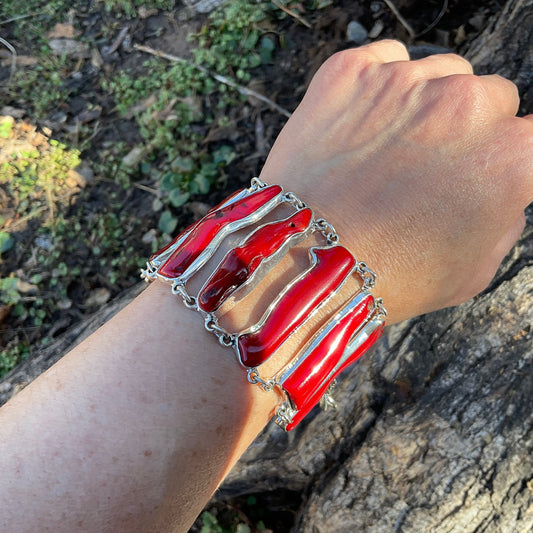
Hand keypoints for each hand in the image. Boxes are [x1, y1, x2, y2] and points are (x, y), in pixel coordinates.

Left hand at [261, 40, 532, 322]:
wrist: (305, 264)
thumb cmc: (390, 276)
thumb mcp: (475, 268)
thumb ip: (505, 214)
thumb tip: (503, 186)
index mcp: (509, 156)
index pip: (529, 133)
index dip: (505, 155)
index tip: (482, 168)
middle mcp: (465, 106)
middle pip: (488, 97)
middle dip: (466, 130)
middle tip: (426, 169)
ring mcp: (405, 82)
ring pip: (438, 73)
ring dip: (423, 106)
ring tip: (386, 153)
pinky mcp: (350, 73)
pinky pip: (386, 59)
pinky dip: (380, 85)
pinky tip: (362, 127)